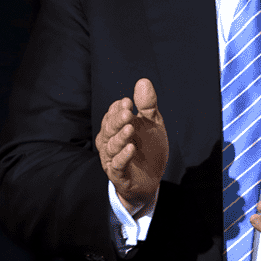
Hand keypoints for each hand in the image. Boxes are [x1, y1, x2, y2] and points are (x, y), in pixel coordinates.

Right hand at [96, 78, 167, 215]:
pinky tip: (131, 149)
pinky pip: (118, 165)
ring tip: (130, 129)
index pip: (112, 114)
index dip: (118, 109)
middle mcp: (110, 142)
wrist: (151, 179)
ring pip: (111, 146)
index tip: (128, 102)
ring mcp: (112, 159)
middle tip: (128, 113)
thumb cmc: (148, 148)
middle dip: (117, 120)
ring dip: (120, 137)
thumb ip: (147, 105)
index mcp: (116, 127)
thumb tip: (143, 81)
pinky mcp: (119, 175)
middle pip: (109, 129)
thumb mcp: (152, 123)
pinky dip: (123, 157)